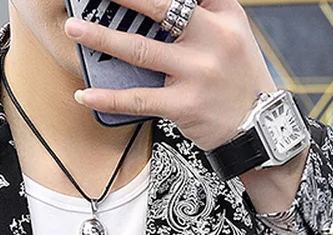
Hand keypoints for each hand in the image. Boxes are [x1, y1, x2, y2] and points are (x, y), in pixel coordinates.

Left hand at [65, 0, 274, 151]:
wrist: (259, 124)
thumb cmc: (238, 75)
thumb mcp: (233, 30)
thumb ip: (204, 7)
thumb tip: (160, 3)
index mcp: (222, 15)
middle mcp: (211, 39)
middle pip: (159, 10)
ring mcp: (196, 73)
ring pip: (140, 51)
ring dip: (101, 38)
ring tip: (74, 29)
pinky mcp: (183, 106)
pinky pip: (138, 99)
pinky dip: (108, 97)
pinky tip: (85, 94)